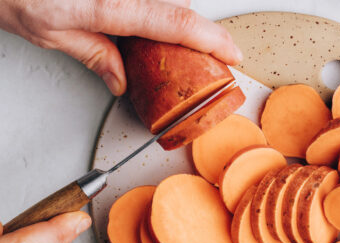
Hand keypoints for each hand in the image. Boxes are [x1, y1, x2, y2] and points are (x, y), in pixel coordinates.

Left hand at [0, 0, 241, 95]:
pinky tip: (136, 12)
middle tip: (180, 50)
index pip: (177, 23)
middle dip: (185, 26)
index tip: (233, 54)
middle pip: (176, 3)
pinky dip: (152, 2)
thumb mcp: (48, 33)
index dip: (213, 40)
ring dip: (166, 10)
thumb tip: (121, 80)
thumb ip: (94, 54)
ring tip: (146, 30)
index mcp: (109, 3)